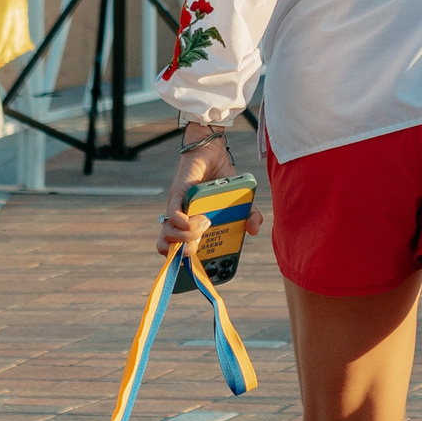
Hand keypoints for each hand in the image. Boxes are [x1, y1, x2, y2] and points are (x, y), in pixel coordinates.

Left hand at [157, 131, 260, 256]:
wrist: (212, 151)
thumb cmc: (222, 178)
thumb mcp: (241, 200)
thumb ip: (250, 215)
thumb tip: (254, 230)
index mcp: (195, 228)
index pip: (184, 254)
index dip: (190, 266)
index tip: (206, 269)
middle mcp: (182, 222)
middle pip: (172, 250)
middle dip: (188, 255)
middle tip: (202, 247)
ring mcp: (177, 210)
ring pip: (167, 237)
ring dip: (185, 240)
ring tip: (201, 231)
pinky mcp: (176, 196)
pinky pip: (172, 216)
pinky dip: (183, 224)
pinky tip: (197, 221)